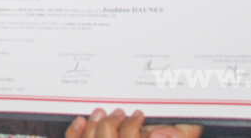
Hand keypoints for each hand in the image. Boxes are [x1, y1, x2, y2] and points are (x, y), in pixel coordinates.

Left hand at [66, 108, 202, 137]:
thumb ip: (175, 137)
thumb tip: (155, 132)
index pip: (130, 134)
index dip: (134, 121)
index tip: (138, 115)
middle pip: (107, 132)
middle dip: (115, 118)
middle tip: (123, 114)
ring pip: (89, 137)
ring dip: (95, 121)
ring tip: (104, 114)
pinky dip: (74, 132)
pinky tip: (81, 122)